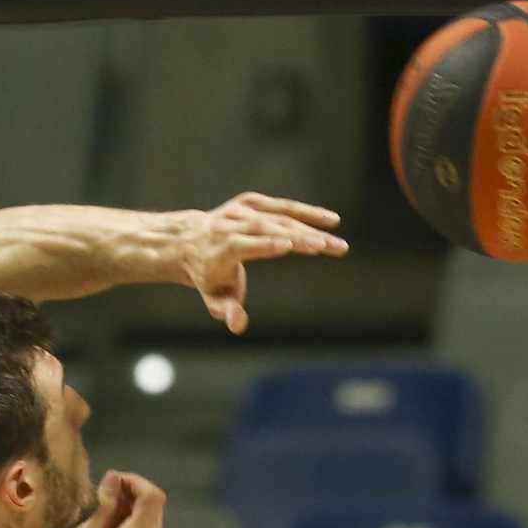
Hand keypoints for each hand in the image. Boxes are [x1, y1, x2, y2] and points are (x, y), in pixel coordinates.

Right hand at [56, 473, 164, 527]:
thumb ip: (101, 512)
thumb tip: (113, 481)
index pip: (152, 495)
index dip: (135, 481)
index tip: (113, 483)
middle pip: (154, 507)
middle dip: (131, 496)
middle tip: (103, 502)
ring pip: (151, 523)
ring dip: (130, 514)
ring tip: (102, 525)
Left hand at [183, 191, 346, 334]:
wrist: (190, 242)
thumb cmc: (208, 278)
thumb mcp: (214, 299)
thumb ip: (225, 311)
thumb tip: (238, 325)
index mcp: (219, 250)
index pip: (242, 244)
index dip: (263, 244)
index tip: (287, 245)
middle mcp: (230, 225)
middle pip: (268, 228)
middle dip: (299, 237)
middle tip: (327, 247)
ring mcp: (241, 211)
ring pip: (280, 215)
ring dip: (312, 225)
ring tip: (337, 239)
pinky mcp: (252, 202)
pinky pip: (283, 207)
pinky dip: (307, 213)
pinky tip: (330, 221)